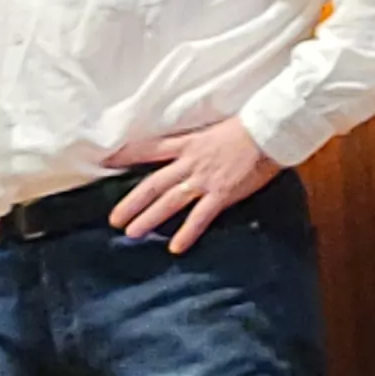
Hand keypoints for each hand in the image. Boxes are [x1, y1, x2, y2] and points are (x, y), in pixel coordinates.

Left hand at [108, 116, 280, 252]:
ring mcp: (205, 179)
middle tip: (113, 219)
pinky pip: (200, 217)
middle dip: (131, 202)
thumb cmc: (247, 127)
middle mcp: (191, 162)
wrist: (269, 130)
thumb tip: (189, 152)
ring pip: (170, 201)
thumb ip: (198, 144)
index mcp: (188, 143)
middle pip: (153, 184)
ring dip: (149, 218)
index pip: (149, 149)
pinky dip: (187, 232)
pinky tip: (175, 248)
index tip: (105, 162)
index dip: (126, 155)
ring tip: (132, 233)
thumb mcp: (213, 130)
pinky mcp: (222, 193)